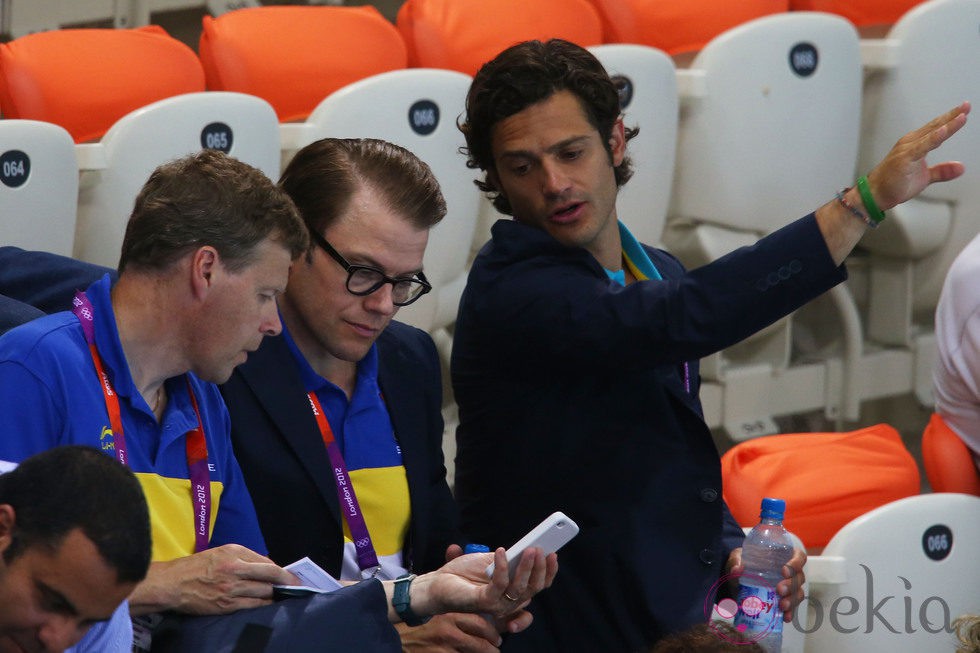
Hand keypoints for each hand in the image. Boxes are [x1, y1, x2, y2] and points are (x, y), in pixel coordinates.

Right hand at [129, 544, 299, 614]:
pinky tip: (268, 603)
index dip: (282, 570)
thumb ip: (245, 557)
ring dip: (274, 594)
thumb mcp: (221, 552)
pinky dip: (263, 604)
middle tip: (297, 586)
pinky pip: (252, 605)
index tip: (292, 575)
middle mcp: (234, 569)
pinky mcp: (226, 605)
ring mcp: (231, 589)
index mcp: (234, 553)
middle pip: (270, 576)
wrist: (172, 584)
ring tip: (282, 595)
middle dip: (286, 582)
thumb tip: (267, 566)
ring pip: (263, 592)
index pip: (266, 562)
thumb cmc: (196, 566)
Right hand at [396, 613, 502, 651]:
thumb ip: (457, 616)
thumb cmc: (420, 622)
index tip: (498, 637)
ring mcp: (443, 648)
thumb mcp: (439, 613)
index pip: (480, 624)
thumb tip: (479, 621)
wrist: (396, 634)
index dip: (492, 633)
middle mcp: (449, 632)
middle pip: (480, 644)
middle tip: (496, 650)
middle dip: (492, 649)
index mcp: (450, 616)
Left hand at [410, 547, 556, 632]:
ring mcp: (497, 604)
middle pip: (534, 588)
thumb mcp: (490, 560)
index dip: (548, 572)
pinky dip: (502, 567)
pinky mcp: (484, 602)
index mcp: (513, 590)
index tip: (554, 553)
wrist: (437, 582)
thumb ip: (508, 557)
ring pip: (520, 588)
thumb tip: (526, 545)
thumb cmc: (463, 572)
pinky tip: (502, 551)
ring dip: (526, 567)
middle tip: (541, 548)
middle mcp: (509, 601)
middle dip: (540, 568)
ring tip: (529, 549)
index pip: (538, 585)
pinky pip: (499, 585)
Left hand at [726, 546, 806, 622]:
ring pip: (798, 593)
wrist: (737, 578)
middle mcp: (789, 572)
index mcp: (781, 556)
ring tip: (782, 605)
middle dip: (791, 585)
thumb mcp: (737, 557)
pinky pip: (792, 606)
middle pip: (799, 577)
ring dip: (792, 600)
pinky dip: (790, 612)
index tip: (784, 571)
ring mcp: (788, 587)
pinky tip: (785, 617)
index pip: (798, 556)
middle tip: (779, 590)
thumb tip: (737, 569)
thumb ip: (736, 561)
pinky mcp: (784, 600)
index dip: (796, 563)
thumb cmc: (742, 562)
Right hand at [866, 101, 969, 210]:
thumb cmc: (894, 184)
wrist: (875, 195)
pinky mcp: (904, 159)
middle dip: (952, 115)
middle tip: (967, 105)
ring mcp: (907, 150)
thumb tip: (961, 167)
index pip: (936, 128)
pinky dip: (933, 138)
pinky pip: (922, 147)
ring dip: (947, 125)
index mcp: (915, 144)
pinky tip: (943, 131)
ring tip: (961, 116)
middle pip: (935, 126)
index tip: (965, 110)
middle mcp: (910, 143)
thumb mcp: (924, 178)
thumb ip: (941, 171)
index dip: (951, 119)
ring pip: (931, 134)